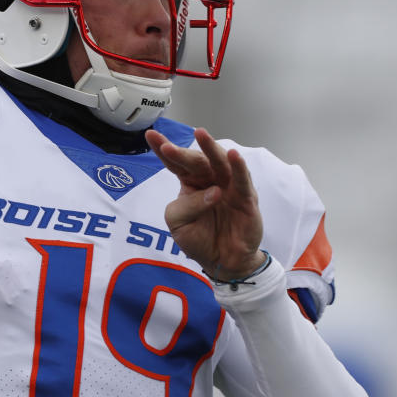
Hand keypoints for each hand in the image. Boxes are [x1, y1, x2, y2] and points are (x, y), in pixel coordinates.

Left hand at [145, 127, 265, 280]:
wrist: (221, 261)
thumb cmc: (199, 238)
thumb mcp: (178, 224)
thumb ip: (186, 206)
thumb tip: (212, 192)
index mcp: (190, 183)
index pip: (175, 163)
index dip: (164, 149)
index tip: (151, 135)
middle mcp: (210, 180)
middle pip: (196, 160)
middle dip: (182, 151)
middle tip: (168, 145)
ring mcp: (228, 186)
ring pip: (219, 163)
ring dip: (210, 148)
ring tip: (200, 135)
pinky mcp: (246, 197)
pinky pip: (242, 180)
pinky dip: (239, 167)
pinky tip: (233, 155)